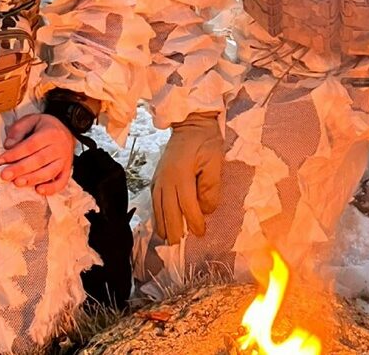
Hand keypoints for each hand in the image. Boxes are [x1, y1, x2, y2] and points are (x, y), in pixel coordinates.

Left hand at [0, 114, 74, 195]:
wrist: (68, 129)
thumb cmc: (46, 126)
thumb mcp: (32, 120)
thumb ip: (19, 130)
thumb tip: (8, 145)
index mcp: (50, 133)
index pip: (30, 145)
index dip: (15, 154)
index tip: (1, 160)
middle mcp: (59, 147)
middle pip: (39, 160)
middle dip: (20, 169)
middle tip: (5, 175)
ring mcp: (64, 160)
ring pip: (49, 172)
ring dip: (32, 179)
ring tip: (17, 183)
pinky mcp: (67, 170)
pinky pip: (61, 182)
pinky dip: (51, 188)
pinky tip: (39, 190)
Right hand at [151, 113, 222, 244]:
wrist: (191, 123)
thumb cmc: (206, 142)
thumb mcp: (215, 162)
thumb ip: (211, 187)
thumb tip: (206, 210)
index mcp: (182, 175)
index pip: (187, 206)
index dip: (194, 222)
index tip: (201, 233)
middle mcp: (166, 179)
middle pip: (168, 211)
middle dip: (175, 229)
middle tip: (180, 244)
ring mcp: (159, 178)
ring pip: (158, 207)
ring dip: (163, 225)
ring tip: (168, 240)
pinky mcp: (156, 177)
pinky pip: (153, 200)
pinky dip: (156, 214)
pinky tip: (161, 223)